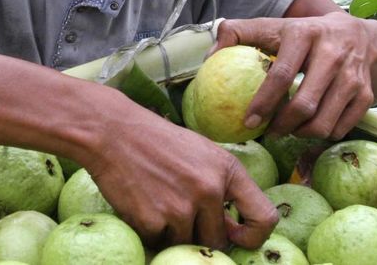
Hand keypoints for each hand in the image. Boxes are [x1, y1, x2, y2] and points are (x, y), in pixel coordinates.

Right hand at [84, 100, 277, 250]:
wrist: (112, 131)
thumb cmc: (157, 141)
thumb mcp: (202, 153)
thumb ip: (221, 185)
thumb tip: (233, 229)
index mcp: (227, 171)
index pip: (264, 218)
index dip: (252, 236)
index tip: (234, 234)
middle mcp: (209, 190)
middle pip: (218, 240)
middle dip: (201, 234)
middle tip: (178, 213)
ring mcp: (181, 207)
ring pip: (186, 244)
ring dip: (172, 232)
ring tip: (156, 200)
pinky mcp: (152, 220)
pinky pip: (158, 241)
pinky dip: (149, 230)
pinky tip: (140, 203)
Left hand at [214, 13, 376, 139]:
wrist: (361, 35)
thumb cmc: (306, 35)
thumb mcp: (274, 26)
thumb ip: (239, 33)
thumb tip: (209, 56)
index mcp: (304, 34)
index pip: (282, 74)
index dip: (264, 101)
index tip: (248, 121)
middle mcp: (332, 53)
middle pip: (305, 104)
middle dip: (282, 125)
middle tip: (269, 131)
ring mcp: (353, 75)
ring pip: (324, 122)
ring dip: (301, 133)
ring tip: (288, 129)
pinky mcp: (367, 94)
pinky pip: (341, 128)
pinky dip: (323, 134)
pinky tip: (311, 127)